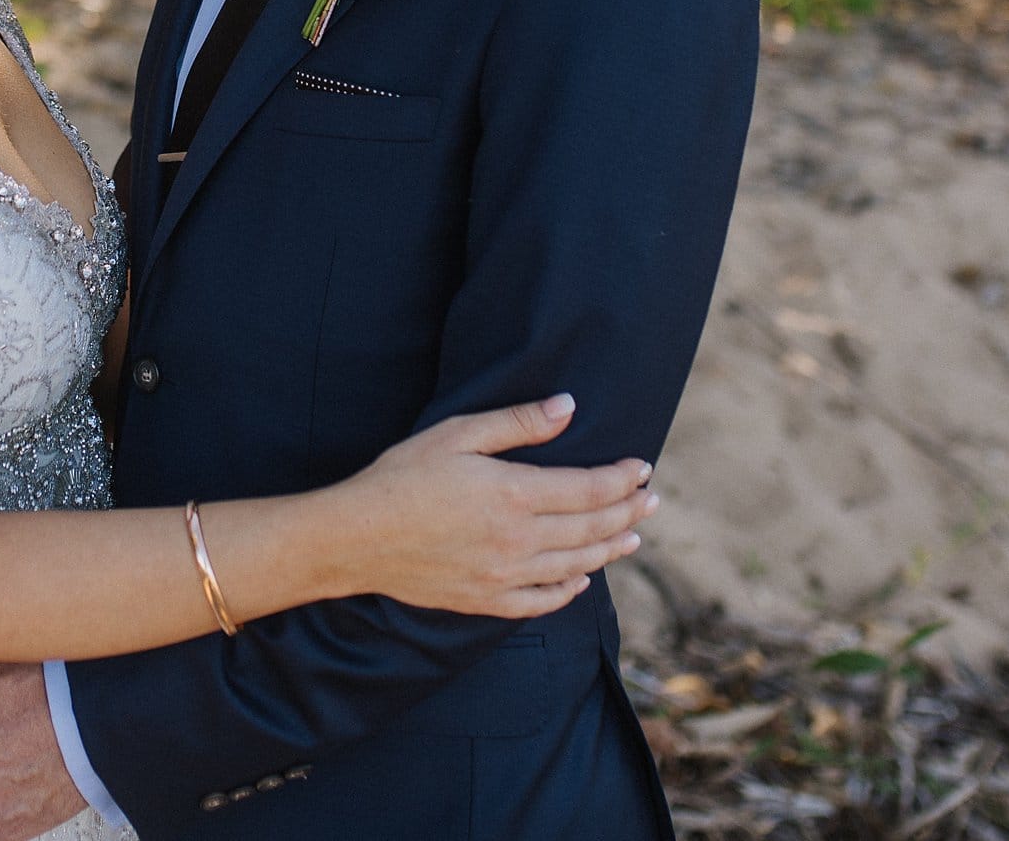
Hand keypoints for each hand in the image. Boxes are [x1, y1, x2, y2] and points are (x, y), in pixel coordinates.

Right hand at [337, 393, 657, 614]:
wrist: (356, 538)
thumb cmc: (401, 476)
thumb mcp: (457, 434)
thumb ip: (517, 423)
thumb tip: (568, 406)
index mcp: (514, 494)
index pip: (590, 488)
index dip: (622, 479)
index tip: (642, 468)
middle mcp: (519, 540)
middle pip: (592, 528)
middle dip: (628, 511)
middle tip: (652, 499)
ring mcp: (505, 575)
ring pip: (576, 565)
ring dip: (610, 548)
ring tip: (633, 536)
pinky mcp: (486, 599)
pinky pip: (542, 600)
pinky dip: (568, 590)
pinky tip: (580, 580)